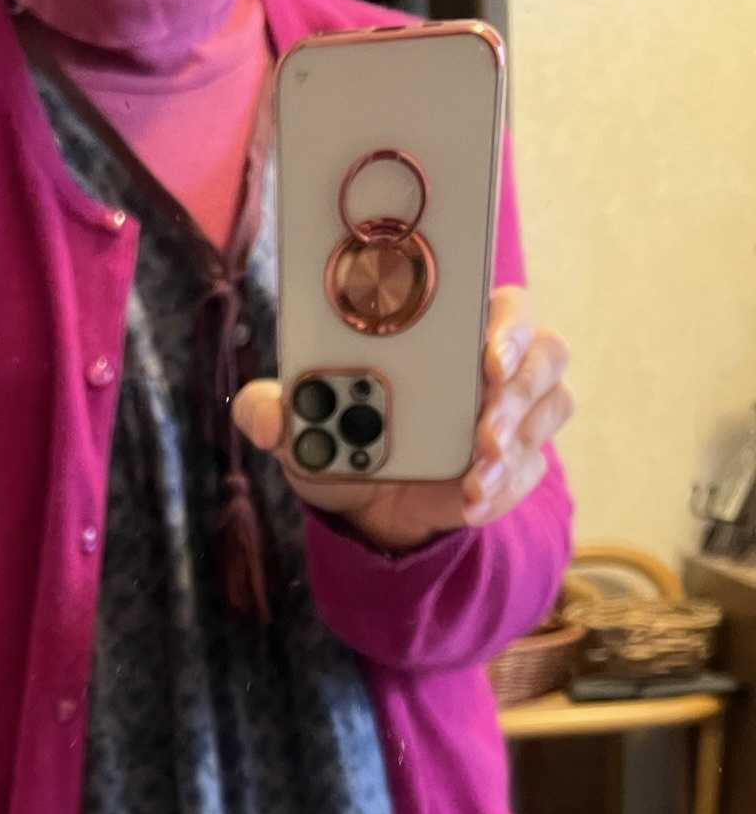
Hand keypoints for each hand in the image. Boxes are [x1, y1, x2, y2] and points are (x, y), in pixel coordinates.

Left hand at [232, 285, 573, 552]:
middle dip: (521, 386)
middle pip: (546, 353)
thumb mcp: (303, 428)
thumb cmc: (345, 440)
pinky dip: (499, 485)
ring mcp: (517, 415)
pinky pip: (527, 467)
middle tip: (484, 424)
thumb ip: (277, 411)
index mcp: (453, 332)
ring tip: (475, 471)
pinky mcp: (518, 464)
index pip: (506, 306)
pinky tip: (466, 500)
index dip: (508, 323)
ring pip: (551, 406)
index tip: (487, 351)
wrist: (365, 507)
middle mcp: (498, 365)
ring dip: (514, 440)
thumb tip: (263, 411)